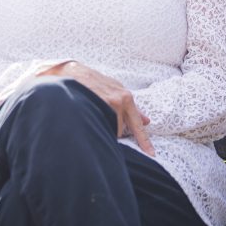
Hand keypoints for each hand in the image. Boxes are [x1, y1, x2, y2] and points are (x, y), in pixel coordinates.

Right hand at [40, 61, 154, 155]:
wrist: (73, 72)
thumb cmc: (96, 82)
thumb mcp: (116, 90)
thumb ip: (131, 107)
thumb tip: (146, 121)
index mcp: (126, 97)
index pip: (137, 123)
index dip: (144, 141)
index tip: (151, 154)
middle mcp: (120, 100)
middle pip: (120, 130)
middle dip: (111, 128)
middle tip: (99, 117)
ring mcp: (108, 103)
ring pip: (110, 128)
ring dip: (103, 126)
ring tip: (92, 112)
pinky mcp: (96, 104)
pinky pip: (100, 123)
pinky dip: (95, 123)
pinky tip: (88, 113)